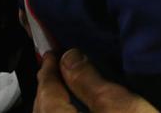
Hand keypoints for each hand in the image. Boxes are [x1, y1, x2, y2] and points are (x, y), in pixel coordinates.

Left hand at [34, 50, 157, 112]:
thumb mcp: (116, 103)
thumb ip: (88, 80)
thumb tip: (68, 57)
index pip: (46, 90)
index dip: (49, 68)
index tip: (52, 52)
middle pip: (44, 108)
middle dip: (49, 86)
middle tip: (57, 65)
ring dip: (57, 102)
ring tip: (69, 85)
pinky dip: (66, 112)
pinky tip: (79, 108)